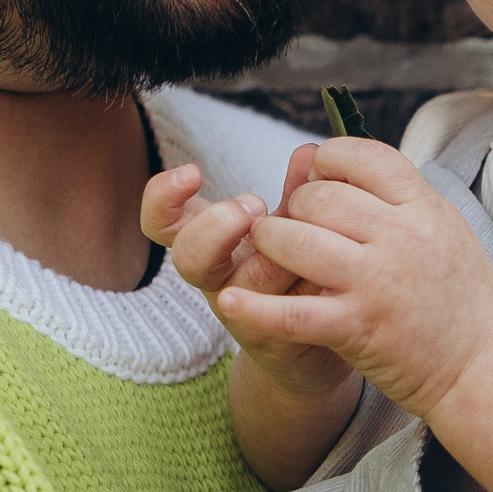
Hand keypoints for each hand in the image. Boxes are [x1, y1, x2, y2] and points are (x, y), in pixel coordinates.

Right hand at [143, 149, 353, 402]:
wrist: (316, 339)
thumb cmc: (297, 273)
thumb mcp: (292, 228)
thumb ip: (297, 192)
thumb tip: (308, 151)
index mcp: (211, 242)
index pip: (162, 220)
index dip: (163, 197)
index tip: (192, 172)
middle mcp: (219, 277)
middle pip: (188, 257)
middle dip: (216, 227)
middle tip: (254, 206)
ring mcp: (244, 311)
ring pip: (245, 282)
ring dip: (275, 252)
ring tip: (305, 233)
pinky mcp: (276, 334)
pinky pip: (285, 310)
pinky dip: (309, 281)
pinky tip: (330, 266)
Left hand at [215, 136, 492, 418]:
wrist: (488, 366)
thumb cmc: (463, 298)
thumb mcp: (443, 228)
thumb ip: (398, 195)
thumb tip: (340, 159)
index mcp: (424, 207)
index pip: (362, 156)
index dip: (329, 160)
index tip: (318, 178)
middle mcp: (402, 237)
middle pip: (318, 197)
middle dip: (294, 207)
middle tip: (294, 225)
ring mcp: (378, 282)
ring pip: (295, 239)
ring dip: (272, 245)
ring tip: (272, 254)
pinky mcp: (359, 328)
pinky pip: (293, 312)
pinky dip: (256, 307)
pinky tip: (232, 301)